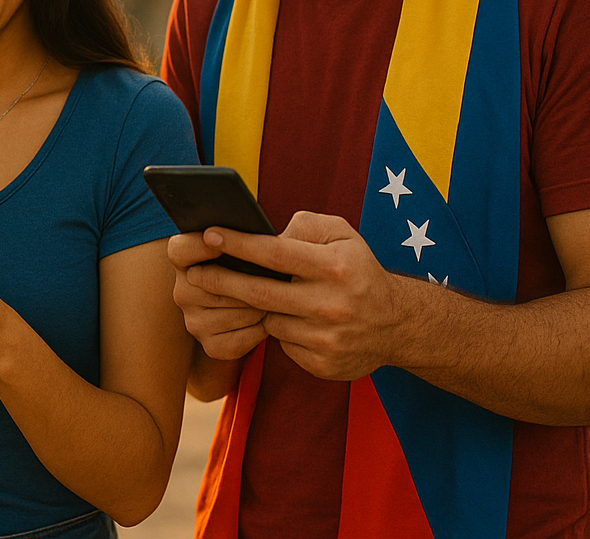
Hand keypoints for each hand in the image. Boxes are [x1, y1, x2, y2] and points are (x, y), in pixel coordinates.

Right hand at [167, 232, 267, 361]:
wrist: (245, 313)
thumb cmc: (248, 269)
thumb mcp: (240, 250)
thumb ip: (242, 240)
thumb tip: (263, 238)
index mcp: (183, 261)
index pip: (181, 250)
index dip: (199, 246)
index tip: (221, 243)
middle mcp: (182, 292)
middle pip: (221, 284)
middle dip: (254, 281)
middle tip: (277, 276)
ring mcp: (194, 321)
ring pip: (239, 312)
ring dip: (263, 306)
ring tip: (277, 298)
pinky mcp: (210, 346)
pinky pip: (244, 338)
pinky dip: (261, 330)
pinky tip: (267, 320)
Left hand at [184, 211, 405, 379]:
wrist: (396, 324)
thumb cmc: (358, 270)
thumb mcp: (343, 235)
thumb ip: (306, 225)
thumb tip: (267, 233)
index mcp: (335, 268)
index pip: (276, 253)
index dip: (239, 244)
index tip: (209, 234)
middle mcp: (331, 305)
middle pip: (260, 293)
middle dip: (221, 281)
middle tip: (193, 272)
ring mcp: (327, 338)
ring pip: (269, 320)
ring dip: (257, 309)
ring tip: (256, 296)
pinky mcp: (323, 364)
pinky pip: (282, 344)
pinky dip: (279, 330)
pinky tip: (291, 321)